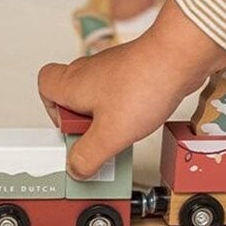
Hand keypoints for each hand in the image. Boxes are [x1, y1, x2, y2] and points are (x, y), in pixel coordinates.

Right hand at [38, 0, 225, 178]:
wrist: (180, 57)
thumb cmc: (144, 85)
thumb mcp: (110, 134)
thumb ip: (88, 155)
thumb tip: (76, 168)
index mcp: (73, 83)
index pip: (44, 84)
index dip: (51, 110)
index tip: (68, 130)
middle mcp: (90, 71)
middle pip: (73, 95)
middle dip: (83, 121)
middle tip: (98, 137)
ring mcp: (114, 69)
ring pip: (99, 95)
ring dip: (107, 115)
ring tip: (123, 132)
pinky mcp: (135, 70)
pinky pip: (122, 92)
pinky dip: (127, 108)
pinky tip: (141, 118)